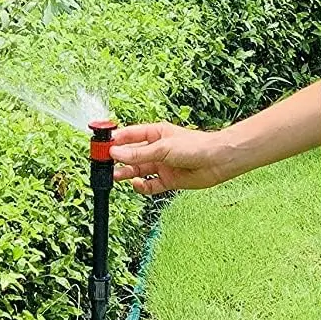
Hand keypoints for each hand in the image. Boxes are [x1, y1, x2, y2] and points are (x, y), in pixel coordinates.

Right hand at [108, 122, 236, 195]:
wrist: (218, 161)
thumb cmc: (196, 146)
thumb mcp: (163, 148)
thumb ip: (139, 153)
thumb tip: (116, 153)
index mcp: (156, 133)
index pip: (130, 135)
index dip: (116, 140)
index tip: (102, 145)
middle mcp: (158, 149)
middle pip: (132, 154)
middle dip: (118, 158)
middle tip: (104, 164)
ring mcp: (163, 165)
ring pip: (139, 169)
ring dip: (127, 172)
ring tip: (115, 176)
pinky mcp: (169, 180)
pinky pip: (150, 185)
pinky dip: (142, 186)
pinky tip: (136, 183)